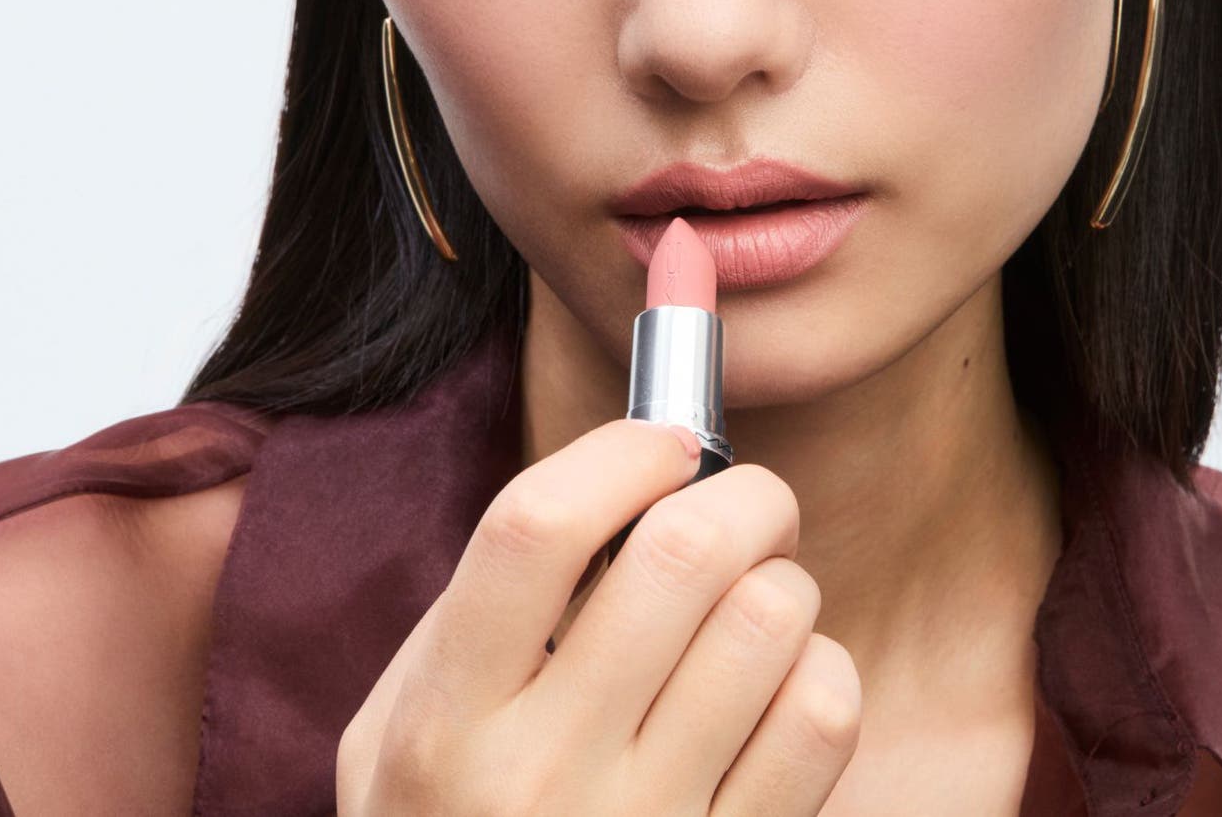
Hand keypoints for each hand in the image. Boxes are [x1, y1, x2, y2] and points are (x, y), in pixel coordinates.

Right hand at [336, 416, 862, 814]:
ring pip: (772, 623)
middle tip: (746, 505)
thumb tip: (616, 484)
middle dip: (744, 495)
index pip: (535, 529)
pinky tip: (781, 691)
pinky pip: (823, 719)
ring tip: (757, 607)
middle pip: (682, 554)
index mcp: (444, 725)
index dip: (621, 451)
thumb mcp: (398, 740)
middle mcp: (541, 779)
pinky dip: (821, 674)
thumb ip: (473, 619)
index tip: (663, 441)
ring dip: (784, 585)